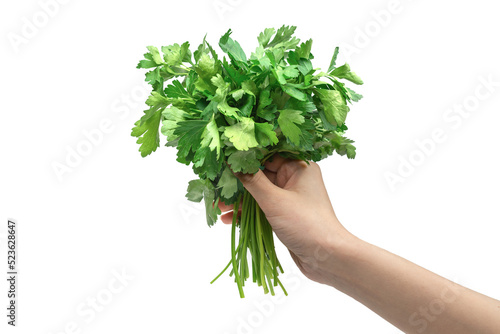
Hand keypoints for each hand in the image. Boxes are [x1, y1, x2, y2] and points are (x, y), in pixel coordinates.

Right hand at [219, 155, 354, 283]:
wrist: (327, 258)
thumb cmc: (306, 224)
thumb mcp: (274, 200)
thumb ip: (252, 180)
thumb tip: (233, 160)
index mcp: (299, 166)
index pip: (267, 154)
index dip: (245, 157)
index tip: (223, 160)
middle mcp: (294, 178)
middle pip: (260, 174)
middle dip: (238, 183)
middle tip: (216, 188)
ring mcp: (289, 197)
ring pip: (258, 193)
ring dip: (239, 200)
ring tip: (218, 208)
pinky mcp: (285, 214)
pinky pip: (262, 207)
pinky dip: (247, 212)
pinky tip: (229, 219)